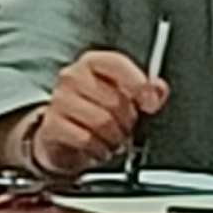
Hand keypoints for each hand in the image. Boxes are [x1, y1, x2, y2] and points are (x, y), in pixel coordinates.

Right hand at [19, 50, 168, 178]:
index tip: (150, 103)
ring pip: (101, 122)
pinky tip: (98, 147)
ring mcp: (60, 100)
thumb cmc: (94, 111)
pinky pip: (85, 139)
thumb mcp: (122, 96)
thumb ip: (145, 90)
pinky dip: (98, 149)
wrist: (61, 135)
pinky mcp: (53, 125)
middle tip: (125, 128)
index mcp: (92, 64)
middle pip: (114, 100)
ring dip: (114, 138)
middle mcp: (73, 77)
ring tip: (112, 139)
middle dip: (127, 121)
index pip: (117, 64)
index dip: (138, 84)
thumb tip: (158, 89)